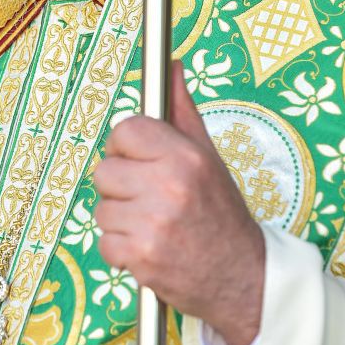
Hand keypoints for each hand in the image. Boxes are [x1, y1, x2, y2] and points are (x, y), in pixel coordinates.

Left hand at [94, 62, 264, 344]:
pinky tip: (148, 248)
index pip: (125, 130)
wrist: (243, 279)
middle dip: (121, 186)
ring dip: (120, 220)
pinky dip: (120, 250)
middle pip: (105, 171)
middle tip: (149, 198)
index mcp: (184, 157)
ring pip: (102, 208)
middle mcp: (168, 186)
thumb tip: (170, 65)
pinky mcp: (140, 257)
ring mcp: (152, 224)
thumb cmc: (221, 214)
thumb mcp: (208, 156)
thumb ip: (182, 111)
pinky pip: (104, 243)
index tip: (138, 160)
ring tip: (152, 225)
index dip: (126, 146)